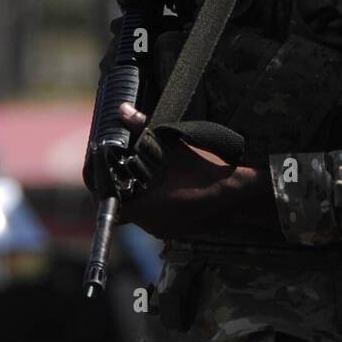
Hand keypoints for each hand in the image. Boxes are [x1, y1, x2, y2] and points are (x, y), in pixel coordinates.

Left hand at [115, 103, 278, 240]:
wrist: (240, 194)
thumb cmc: (206, 171)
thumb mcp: (173, 146)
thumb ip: (144, 129)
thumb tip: (123, 111)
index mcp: (146, 209)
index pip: (109, 201)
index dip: (102, 180)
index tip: (101, 161)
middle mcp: (151, 225)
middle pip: (121, 205)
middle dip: (117, 182)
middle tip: (115, 159)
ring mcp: (163, 230)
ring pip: (138, 209)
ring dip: (134, 190)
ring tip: (135, 166)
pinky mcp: (175, 228)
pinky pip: (153, 213)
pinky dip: (150, 197)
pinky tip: (157, 179)